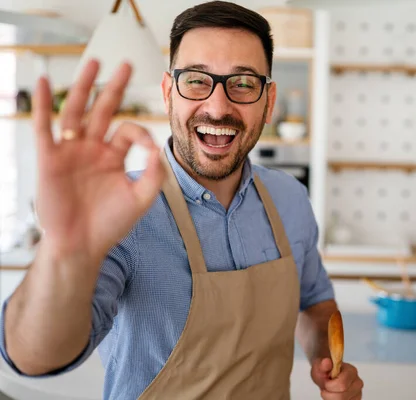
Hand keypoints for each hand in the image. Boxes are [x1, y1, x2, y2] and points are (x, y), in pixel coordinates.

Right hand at [34, 59, 164, 264]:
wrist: (81, 246)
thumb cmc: (110, 225)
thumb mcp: (141, 199)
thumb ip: (154, 175)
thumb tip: (158, 149)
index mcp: (113, 157)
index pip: (129, 130)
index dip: (142, 134)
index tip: (149, 149)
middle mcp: (92, 149)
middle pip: (104, 110)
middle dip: (114, 87)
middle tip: (126, 64)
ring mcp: (71, 151)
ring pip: (77, 111)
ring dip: (84, 86)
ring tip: (94, 62)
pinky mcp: (50, 158)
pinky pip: (45, 127)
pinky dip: (44, 104)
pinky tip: (44, 82)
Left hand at [311, 358, 362, 399]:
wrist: (327, 374)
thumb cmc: (325, 370)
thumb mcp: (320, 366)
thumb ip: (323, 365)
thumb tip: (326, 361)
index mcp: (351, 371)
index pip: (342, 384)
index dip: (329, 385)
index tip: (325, 381)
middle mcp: (357, 383)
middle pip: (342, 396)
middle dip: (329, 394)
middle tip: (326, 387)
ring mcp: (358, 393)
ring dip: (332, 398)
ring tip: (330, 391)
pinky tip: (334, 396)